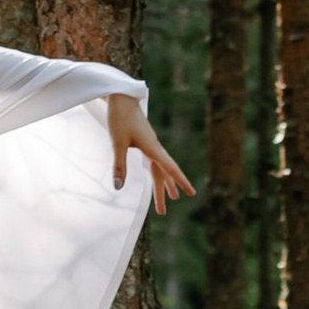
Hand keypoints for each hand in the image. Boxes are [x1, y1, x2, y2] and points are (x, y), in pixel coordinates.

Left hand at [109, 97, 193, 211]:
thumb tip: (118, 187)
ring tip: (170, 198)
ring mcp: (150, 143)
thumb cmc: (119, 118)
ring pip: (160, 166)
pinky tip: (158, 174)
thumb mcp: (117, 143)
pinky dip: (158, 171)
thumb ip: (119, 166)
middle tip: (163, 212)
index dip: (181, 181)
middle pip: (163, 172)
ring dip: (162, 182)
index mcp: (152, 147)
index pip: (170, 168)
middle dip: (164, 191)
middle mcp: (154, 146)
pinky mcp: (145, 140)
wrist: (120, 96)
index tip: (191, 193)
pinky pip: (155, 160)